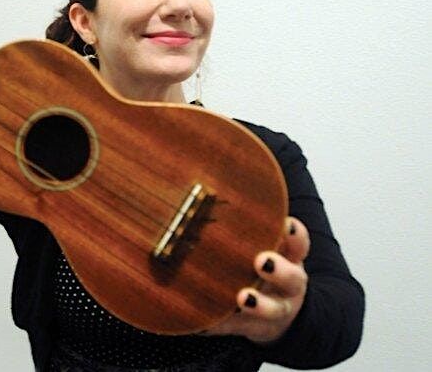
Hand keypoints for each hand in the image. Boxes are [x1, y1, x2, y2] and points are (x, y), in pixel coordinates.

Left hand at [202, 217, 309, 343]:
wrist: (282, 315)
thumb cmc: (265, 264)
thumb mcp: (266, 242)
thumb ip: (250, 219)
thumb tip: (209, 173)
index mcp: (291, 258)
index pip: (298, 243)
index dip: (295, 234)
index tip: (286, 225)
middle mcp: (288, 284)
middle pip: (293, 278)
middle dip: (280, 270)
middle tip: (261, 260)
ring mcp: (274, 309)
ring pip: (272, 310)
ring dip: (258, 304)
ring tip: (242, 298)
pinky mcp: (252, 328)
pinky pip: (236, 329)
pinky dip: (220, 325)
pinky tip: (203, 321)